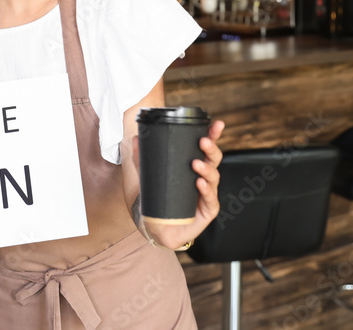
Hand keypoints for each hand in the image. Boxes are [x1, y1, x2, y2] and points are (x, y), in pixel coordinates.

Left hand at [134, 119, 224, 248]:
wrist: (157, 227)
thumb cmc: (158, 200)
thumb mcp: (148, 176)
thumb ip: (142, 158)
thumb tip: (136, 139)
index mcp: (194, 166)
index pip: (205, 148)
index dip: (212, 135)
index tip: (216, 124)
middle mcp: (204, 178)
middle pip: (214, 159)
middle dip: (211, 149)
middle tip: (203, 141)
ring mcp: (207, 194)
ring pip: (213, 177)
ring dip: (207, 169)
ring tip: (196, 164)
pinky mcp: (207, 210)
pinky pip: (210, 199)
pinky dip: (206, 190)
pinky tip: (199, 184)